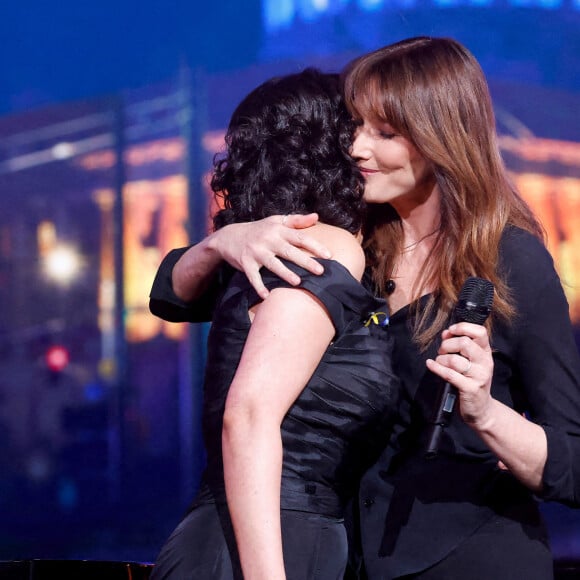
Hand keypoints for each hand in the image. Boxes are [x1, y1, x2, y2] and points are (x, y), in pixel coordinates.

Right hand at [213, 213, 330, 298]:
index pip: (299, 237)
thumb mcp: (276, 221)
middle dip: (305, 261)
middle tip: (321, 271)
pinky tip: (266, 296)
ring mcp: (256, 251)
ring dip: (285, 273)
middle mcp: (268, 239)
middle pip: (289, 251)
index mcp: (278, 229)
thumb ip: (297, 220)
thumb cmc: (258, 230)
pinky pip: (253, 277)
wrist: (228, 236)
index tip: (329, 255)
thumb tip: (316, 217)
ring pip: (273, 264)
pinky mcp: (245, 263)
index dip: (315, 245)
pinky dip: (258, 286)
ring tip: (298, 282)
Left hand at [425, 322, 494, 427]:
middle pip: (464, 343)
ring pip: (454, 359)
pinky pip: (449, 374)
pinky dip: (436, 368)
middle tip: (442, 351)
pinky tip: (430, 364)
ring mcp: (479, 376)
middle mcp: (485, 362)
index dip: (463, 327)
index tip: (450, 331)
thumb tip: (446, 333)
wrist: (481, 408)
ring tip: (439, 362)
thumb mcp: (471, 361)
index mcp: (486, 352)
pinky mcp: (470, 388)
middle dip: (447, 345)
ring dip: (441, 359)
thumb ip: (459, 344)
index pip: (480, 332)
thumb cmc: (472, 380)